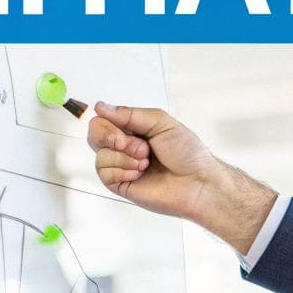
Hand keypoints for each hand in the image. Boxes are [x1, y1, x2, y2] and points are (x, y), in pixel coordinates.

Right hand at [88, 102, 276, 252]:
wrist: (198, 182)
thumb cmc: (187, 153)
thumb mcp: (161, 122)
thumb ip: (130, 114)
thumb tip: (101, 107)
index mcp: (134, 128)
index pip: (103, 119)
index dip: (108, 123)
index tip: (125, 130)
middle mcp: (125, 146)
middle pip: (94, 135)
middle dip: (113, 138)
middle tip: (139, 147)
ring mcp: (122, 166)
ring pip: (100, 155)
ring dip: (125, 157)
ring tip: (146, 162)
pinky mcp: (122, 185)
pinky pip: (105, 174)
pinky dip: (122, 171)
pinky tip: (139, 173)